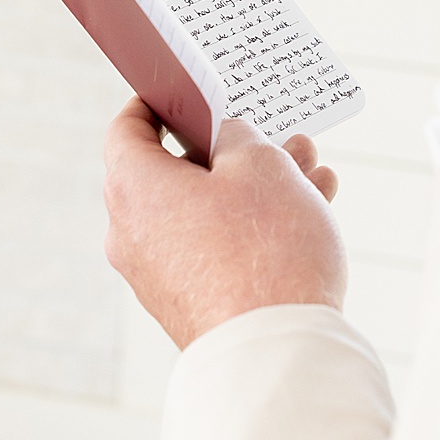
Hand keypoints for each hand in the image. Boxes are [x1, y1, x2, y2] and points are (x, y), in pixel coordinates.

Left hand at [102, 97, 344, 349]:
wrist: (275, 348)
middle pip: (177, 172)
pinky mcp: (193, 302)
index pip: (126, 128)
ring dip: (256, 184)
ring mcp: (162, 274)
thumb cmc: (264, 248)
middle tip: (274, 131)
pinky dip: (256, 223)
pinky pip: (219, 246)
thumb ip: (239, 137)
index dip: (159, 101)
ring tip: (312, 167)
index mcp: (134, 188)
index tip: (192, 90)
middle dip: (232, 147)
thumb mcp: (260, 164)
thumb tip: (227, 140)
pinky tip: (312, 205)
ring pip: (207, 209)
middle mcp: (134, 233)